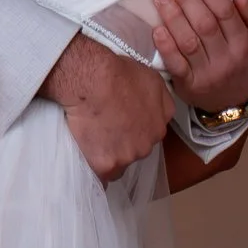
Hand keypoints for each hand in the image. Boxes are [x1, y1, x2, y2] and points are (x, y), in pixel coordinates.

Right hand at [41, 32, 170, 181]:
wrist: (93, 80)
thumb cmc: (117, 72)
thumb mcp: (152, 77)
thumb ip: (161, 99)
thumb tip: (156, 111)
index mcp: (161, 123)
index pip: (151, 132)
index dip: (136, 128)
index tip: (122, 122)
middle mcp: (150, 143)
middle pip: (137, 149)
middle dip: (124, 142)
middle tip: (105, 127)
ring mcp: (130, 156)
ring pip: (120, 163)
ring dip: (109, 155)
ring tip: (92, 137)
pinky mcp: (109, 165)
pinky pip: (103, 175)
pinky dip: (96, 167)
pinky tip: (87, 156)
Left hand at [151, 0, 247, 112]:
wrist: (232, 102)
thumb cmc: (241, 59)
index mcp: (244, 43)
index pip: (225, 11)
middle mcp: (227, 58)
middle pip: (205, 24)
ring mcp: (207, 73)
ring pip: (189, 41)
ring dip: (172, 16)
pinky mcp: (189, 85)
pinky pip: (176, 65)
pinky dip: (166, 46)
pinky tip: (156, 29)